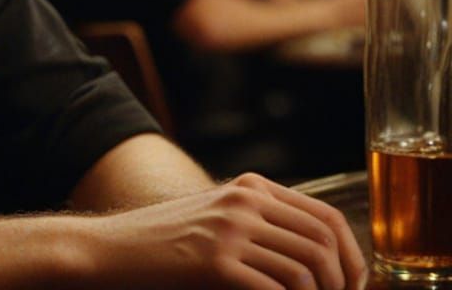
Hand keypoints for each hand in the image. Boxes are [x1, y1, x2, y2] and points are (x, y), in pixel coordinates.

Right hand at [91, 171, 366, 288]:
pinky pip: (277, 289)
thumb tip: (320, 257)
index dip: (353, 257)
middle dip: (343, 284)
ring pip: (306, 270)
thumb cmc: (167, 242)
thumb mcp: (218, 217)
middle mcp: (244, 202)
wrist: (113, 248)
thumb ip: (260, 223)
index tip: (352, 287)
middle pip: (324, 243)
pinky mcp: (215, 263)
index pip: (326, 217)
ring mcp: (229, 230)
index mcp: (250, 187)